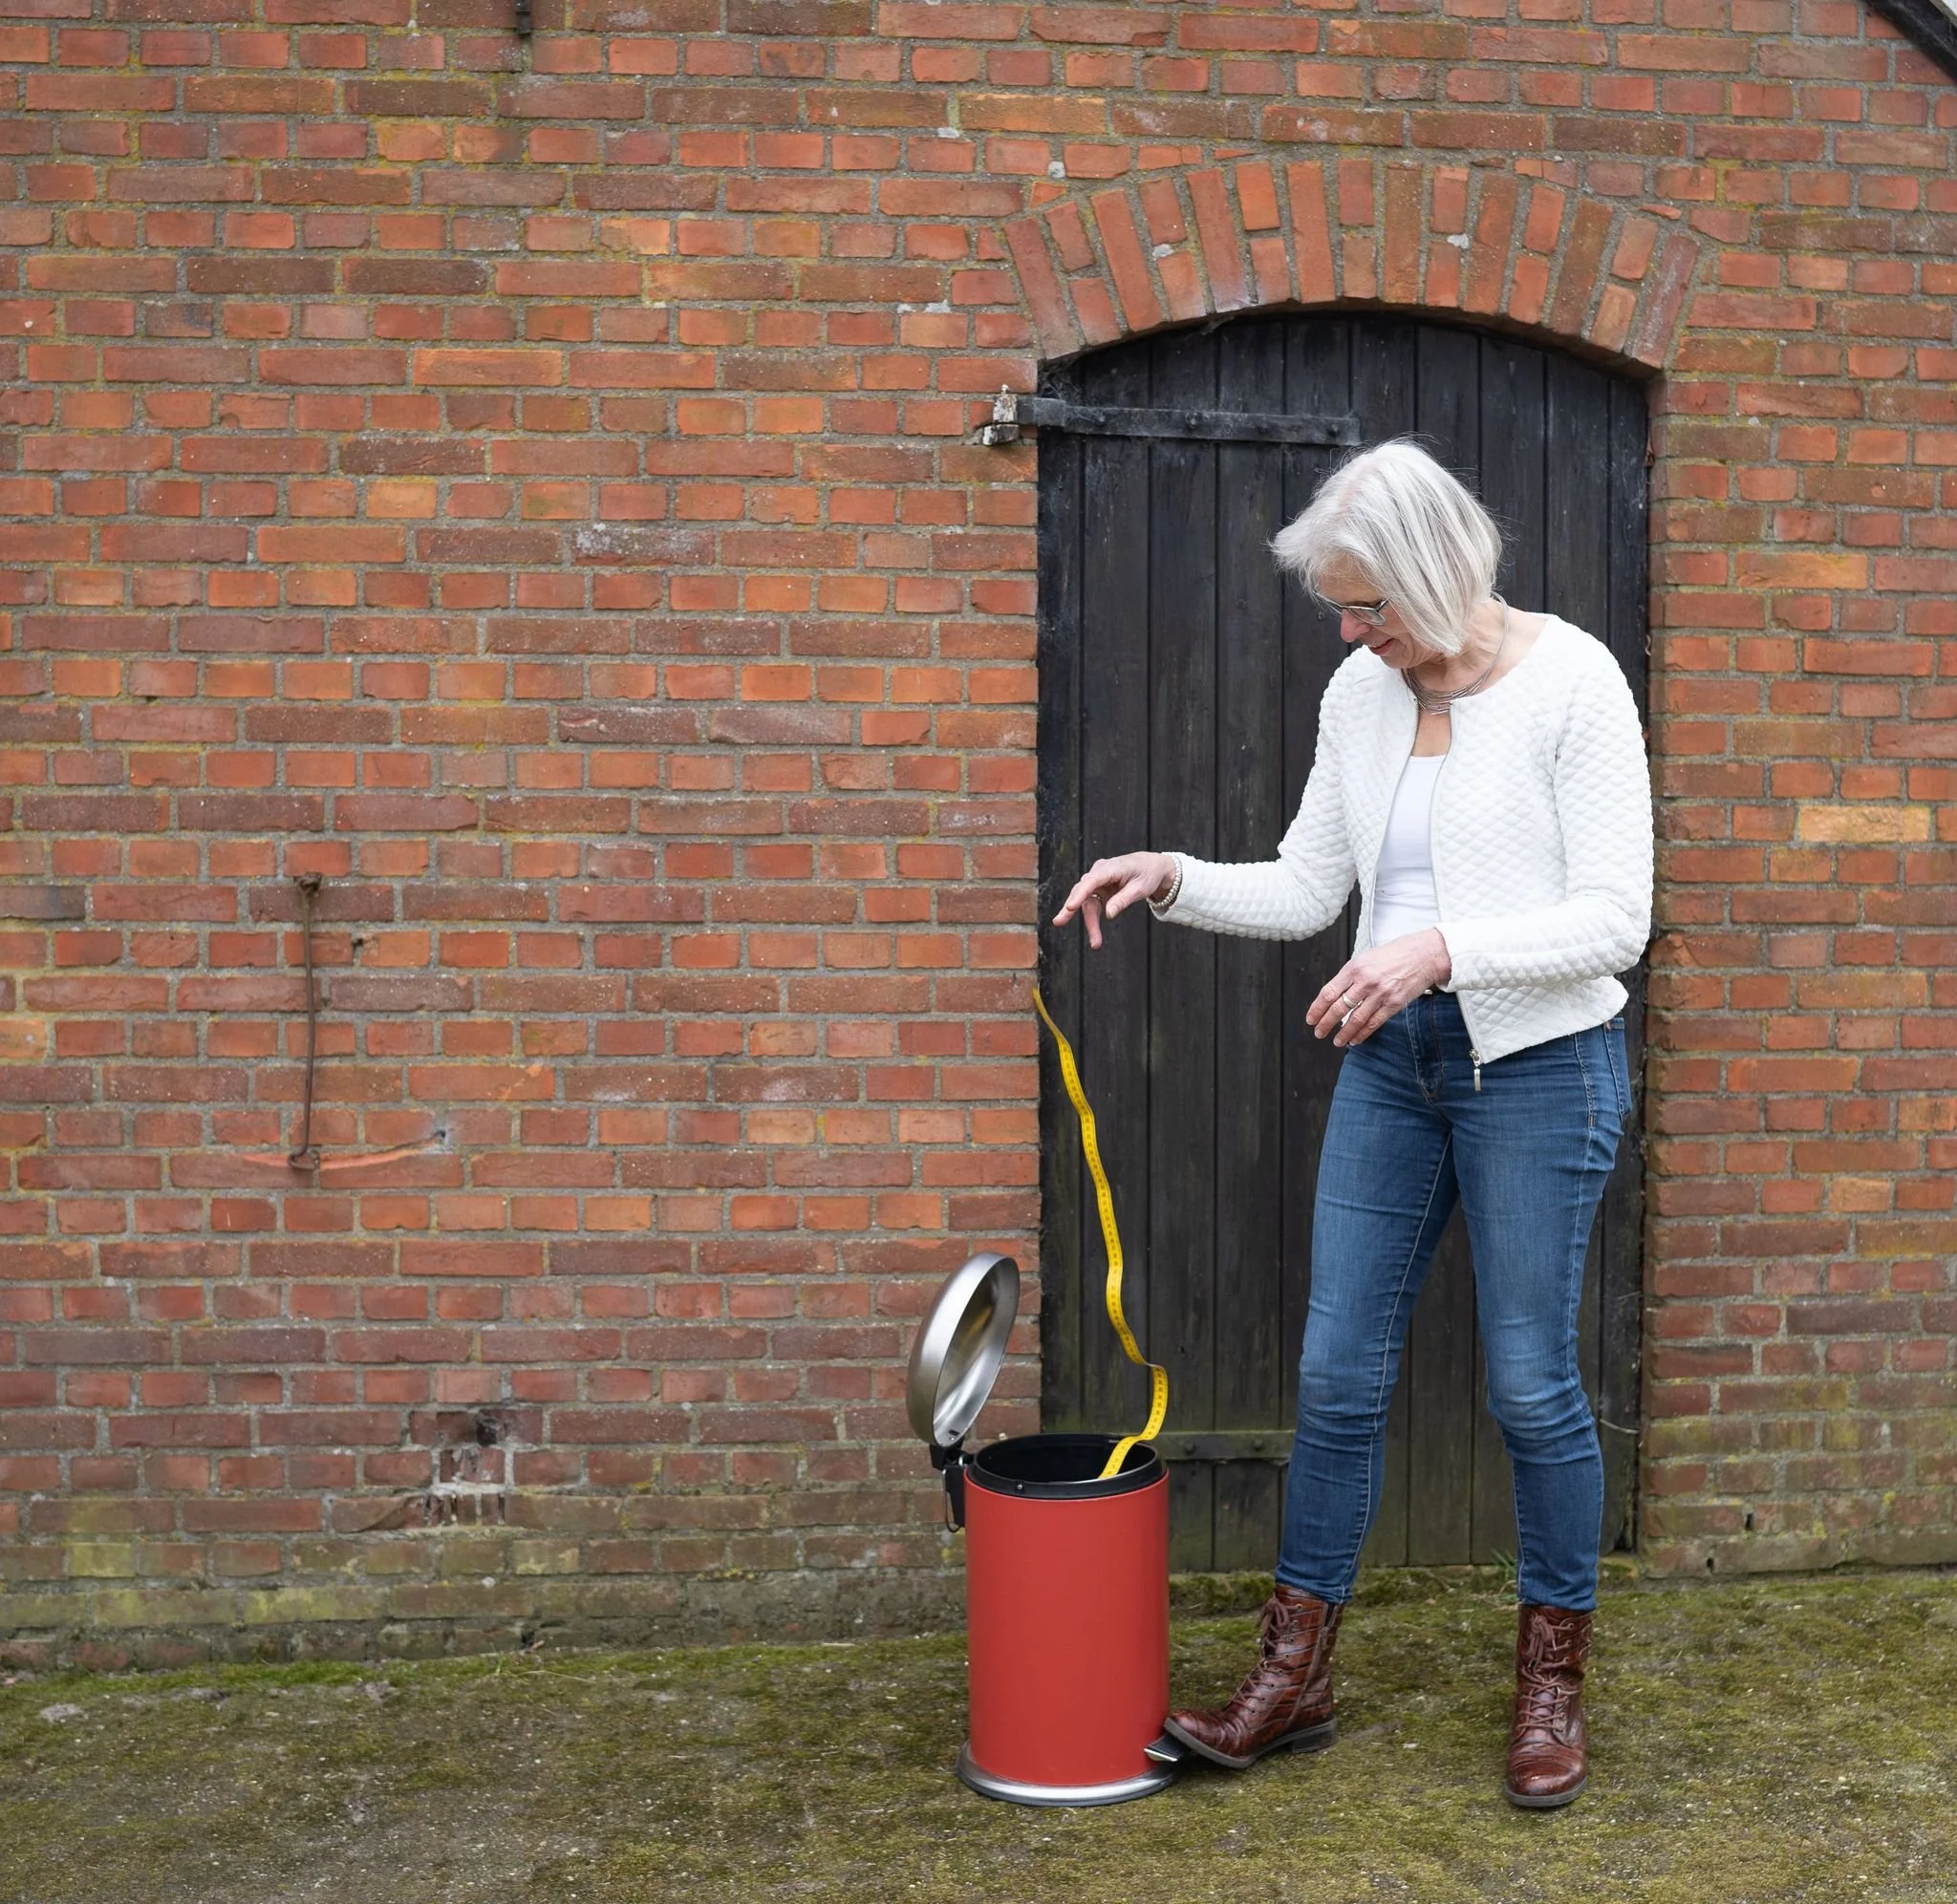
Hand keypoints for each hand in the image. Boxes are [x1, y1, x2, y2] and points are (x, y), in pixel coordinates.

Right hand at [1053, 852, 1176, 950]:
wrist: (1151, 866)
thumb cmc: (1147, 874)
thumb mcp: (1140, 888)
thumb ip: (1123, 900)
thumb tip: (1108, 915)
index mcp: (1111, 867)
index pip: (1091, 880)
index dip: (1079, 894)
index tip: (1070, 907)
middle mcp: (1099, 871)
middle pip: (1083, 891)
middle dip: (1071, 909)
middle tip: (1058, 922)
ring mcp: (1097, 880)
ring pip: (1086, 902)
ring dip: (1089, 922)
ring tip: (1095, 943)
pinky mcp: (1098, 889)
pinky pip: (1091, 904)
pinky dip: (1092, 920)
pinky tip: (1095, 934)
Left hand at [1307, 929, 1452, 1047]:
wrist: (1423, 955)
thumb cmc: (1393, 955)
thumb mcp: (1365, 958)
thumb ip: (1350, 976)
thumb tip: (1335, 996)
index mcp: (1354, 968)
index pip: (1329, 992)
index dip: (1317, 1009)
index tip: (1311, 1019)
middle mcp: (1365, 981)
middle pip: (1339, 1008)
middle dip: (1326, 1023)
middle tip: (1318, 1032)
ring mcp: (1380, 994)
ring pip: (1356, 1019)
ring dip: (1344, 1033)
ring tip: (1336, 1041)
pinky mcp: (1393, 1003)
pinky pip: (1374, 1023)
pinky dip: (1362, 1033)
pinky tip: (1355, 1039)